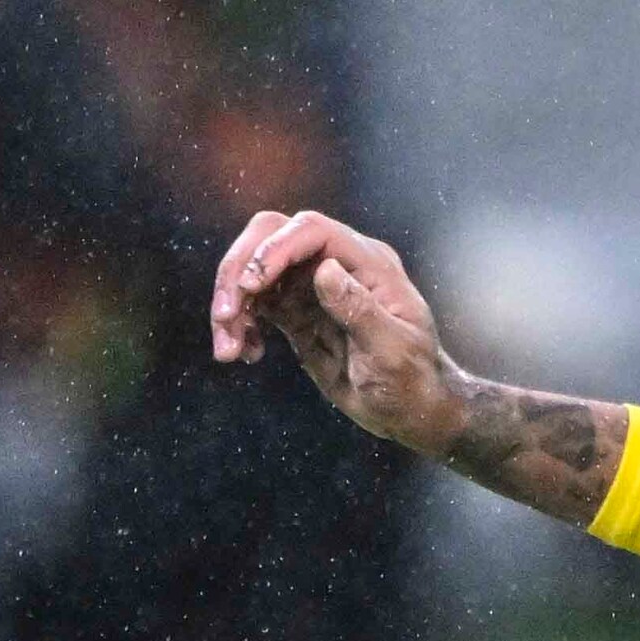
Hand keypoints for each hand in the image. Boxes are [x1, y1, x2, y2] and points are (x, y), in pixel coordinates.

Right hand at [211, 211, 628, 526]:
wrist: (414, 409)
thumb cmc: (412, 382)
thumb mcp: (391, 351)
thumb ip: (358, 309)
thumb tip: (323, 269)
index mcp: (367, 264)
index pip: (311, 231)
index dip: (274, 249)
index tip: (250, 287)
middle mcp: (337, 264)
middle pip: (271, 236)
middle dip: (239, 271)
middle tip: (225, 317)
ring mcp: (314, 286)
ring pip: (255, 270)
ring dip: (232, 303)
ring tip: (228, 350)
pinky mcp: (297, 312)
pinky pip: (256, 303)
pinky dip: (240, 323)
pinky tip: (245, 354)